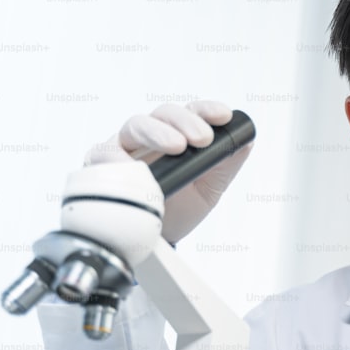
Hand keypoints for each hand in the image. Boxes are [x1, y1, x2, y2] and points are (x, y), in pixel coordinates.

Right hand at [84, 100, 252, 243]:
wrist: (160, 239)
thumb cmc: (181, 207)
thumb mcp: (210, 187)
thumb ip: (227, 162)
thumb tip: (247, 140)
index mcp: (177, 134)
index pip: (190, 113)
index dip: (206, 110)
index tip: (223, 117)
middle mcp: (150, 135)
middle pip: (163, 114)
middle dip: (185, 122)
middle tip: (202, 139)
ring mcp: (125, 147)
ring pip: (135, 125)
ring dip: (157, 132)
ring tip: (176, 146)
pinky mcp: (102, 164)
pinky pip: (103, 153)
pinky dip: (117, 156)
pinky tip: (132, 163)